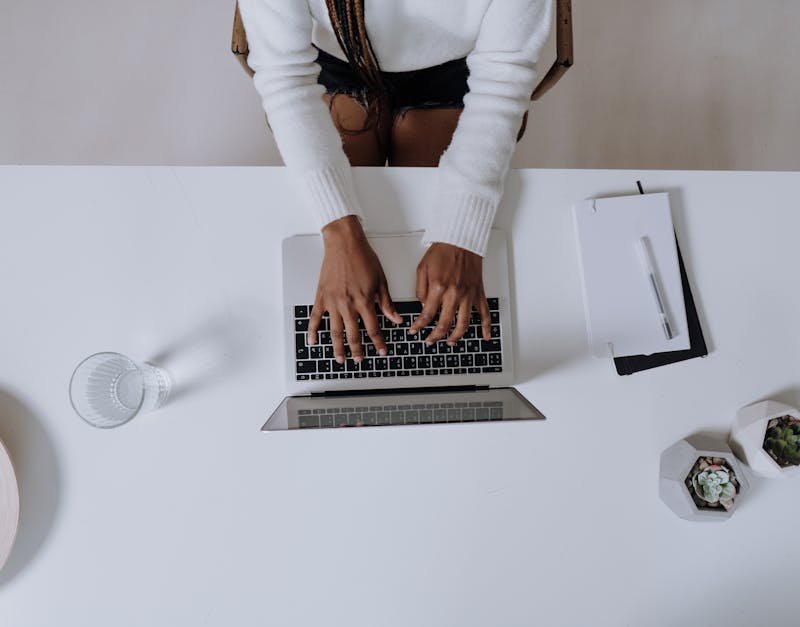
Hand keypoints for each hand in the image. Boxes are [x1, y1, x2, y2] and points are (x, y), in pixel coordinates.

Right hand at [307, 216, 402, 362]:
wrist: (344, 243)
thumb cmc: (362, 257)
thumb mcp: (381, 280)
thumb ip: (386, 303)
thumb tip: (396, 319)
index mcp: (364, 301)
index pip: (373, 328)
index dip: (378, 342)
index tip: (381, 351)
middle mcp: (347, 304)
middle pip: (352, 335)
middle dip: (357, 350)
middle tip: (360, 360)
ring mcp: (332, 302)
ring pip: (334, 331)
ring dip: (337, 348)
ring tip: (340, 359)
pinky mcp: (321, 297)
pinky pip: (315, 318)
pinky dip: (313, 331)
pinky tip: (313, 341)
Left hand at [408, 243, 490, 344]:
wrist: (461, 240)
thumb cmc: (443, 251)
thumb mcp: (422, 268)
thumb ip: (421, 290)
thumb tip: (423, 306)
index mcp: (439, 288)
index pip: (426, 315)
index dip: (419, 326)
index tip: (414, 331)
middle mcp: (454, 294)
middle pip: (444, 324)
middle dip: (435, 336)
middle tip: (429, 340)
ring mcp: (468, 295)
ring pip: (463, 323)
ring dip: (456, 336)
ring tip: (449, 342)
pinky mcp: (478, 293)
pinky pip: (484, 313)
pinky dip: (486, 326)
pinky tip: (484, 336)